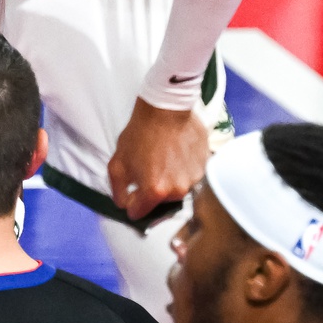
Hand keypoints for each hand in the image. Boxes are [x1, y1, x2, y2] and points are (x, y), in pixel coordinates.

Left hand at [108, 101, 211, 219]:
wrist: (166, 109)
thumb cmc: (140, 134)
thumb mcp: (117, 163)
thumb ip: (118, 191)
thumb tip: (125, 205)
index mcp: (155, 191)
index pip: (139, 213)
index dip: (132, 203)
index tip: (132, 193)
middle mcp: (177, 190)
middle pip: (160, 202)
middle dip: (152, 191)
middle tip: (148, 169)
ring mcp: (194, 179)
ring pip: (177, 189)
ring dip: (169, 180)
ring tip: (163, 159)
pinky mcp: (204, 166)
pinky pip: (190, 176)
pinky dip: (182, 169)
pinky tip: (175, 153)